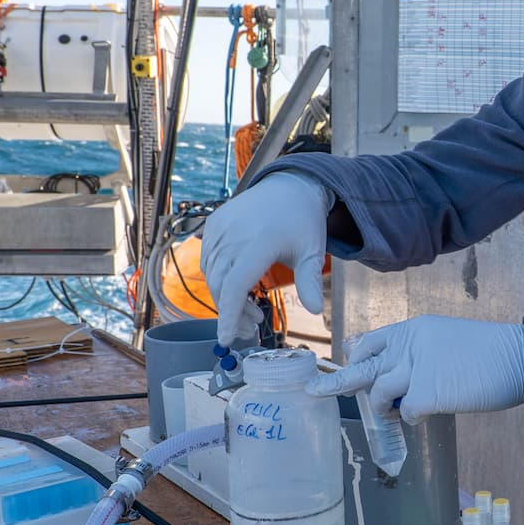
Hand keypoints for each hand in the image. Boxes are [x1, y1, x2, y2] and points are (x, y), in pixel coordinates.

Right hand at [200, 172, 329, 346]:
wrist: (290, 185)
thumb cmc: (304, 221)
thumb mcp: (313, 251)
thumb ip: (311, 281)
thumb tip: (315, 312)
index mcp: (259, 242)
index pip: (234, 287)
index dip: (229, 316)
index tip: (227, 339)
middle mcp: (234, 235)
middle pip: (221, 286)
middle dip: (233, 313)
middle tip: (253, 327)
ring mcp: (220, 228)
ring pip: (211, 274)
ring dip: (226, 297)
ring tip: (252, 310)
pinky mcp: (214, 224)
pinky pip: (208, 259)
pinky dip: (218, 277)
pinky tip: (238, 286)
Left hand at [306, 315, 523, 423]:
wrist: (521, 358)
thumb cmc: (491, 353)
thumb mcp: (447, 340)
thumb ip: (418, 351)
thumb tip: (396, 374)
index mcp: (414, 329)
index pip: (370, 341)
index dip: (356, 358)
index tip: (348, 369)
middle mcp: (410, 344)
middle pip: (362, 365)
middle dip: (336, 382)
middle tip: (312, 391)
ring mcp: (417, 367)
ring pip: (379, 392)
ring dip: (385, 407)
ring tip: (400, 413)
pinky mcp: (427, 392)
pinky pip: (405, 413)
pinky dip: (412, 418)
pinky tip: (429, 414)